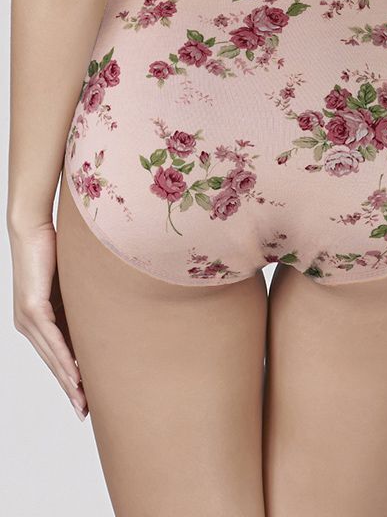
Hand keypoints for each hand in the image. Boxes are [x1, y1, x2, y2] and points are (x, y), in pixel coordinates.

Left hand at [9, 221, 87, 420]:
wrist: (33, 228)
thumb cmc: (54, 251)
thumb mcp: (72, 285)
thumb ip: (82, 304)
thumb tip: (104, 317)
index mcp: (37, 320)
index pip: (56, 356)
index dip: (70, 378)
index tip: (85, 399)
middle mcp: (28, 324)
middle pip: (52, 363)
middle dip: (69, 390)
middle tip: (85, 412)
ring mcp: (28, 318)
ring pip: (51, 356)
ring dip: (67, 381)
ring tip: (82, 402)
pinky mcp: (32, 308)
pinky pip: (51, 339)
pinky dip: (63, 360)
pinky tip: (74, 375)